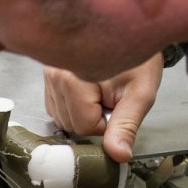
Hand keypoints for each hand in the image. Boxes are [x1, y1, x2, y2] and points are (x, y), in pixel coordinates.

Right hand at [43, 54, 164, 162]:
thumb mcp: (140, 94)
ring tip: (100, 89)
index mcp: (71, 79)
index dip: (106, 122)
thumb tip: (119, 155)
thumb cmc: (138, 60)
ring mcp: (47, 74)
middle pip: (70, 123)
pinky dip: (73, 105)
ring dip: (83, 112)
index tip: (118, 103)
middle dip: (93, 117)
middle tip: (111, 96)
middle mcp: (53, 75)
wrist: (131, 31)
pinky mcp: (47, 75)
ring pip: (62, 117)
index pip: (83, 126)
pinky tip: (88, 89)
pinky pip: (57, 107)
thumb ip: (126, 126)